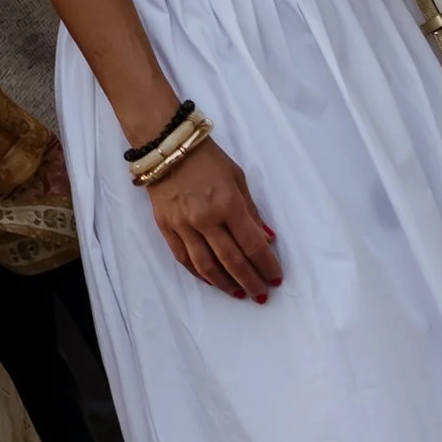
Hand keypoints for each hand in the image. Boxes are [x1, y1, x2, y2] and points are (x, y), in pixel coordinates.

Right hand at [148, 138, 281, 300]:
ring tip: (239, 294)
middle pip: (231, 261)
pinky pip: (184, 259)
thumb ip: (252, 212)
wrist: (166, 146)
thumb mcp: (238, 179)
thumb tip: (266, 239)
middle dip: (250, 281)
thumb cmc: (208, 159)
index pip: (252, 244)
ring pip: (206, 266)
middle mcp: (205, 219)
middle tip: (261, 295)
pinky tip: (213, 281)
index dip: (266, 265)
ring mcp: (183, 226)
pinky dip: (200, 274)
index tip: (275, 278)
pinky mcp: (166, 228)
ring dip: (226, 284)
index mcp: (228, 204)